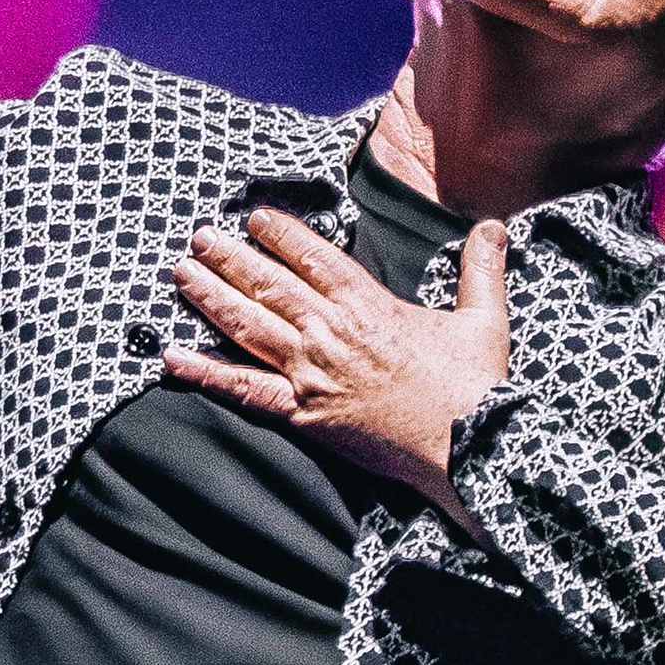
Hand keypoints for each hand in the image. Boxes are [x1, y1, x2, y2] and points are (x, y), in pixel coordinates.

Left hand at [165, 207, 511, 526]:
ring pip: (247, 326)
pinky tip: (171, 357)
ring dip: (210, 298)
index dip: (278, 233)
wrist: (467, 446)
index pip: (312, 256)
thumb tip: (494, 225)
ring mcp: (310, 373)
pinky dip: (204, 372)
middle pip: (267, 284)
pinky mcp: (302, 415)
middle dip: (229, 257)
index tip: (253, 218)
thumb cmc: (476, 386)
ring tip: (181, 275)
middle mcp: (330, 331)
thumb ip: (480, 268)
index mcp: (368, 303)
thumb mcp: (485, 319)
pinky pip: (242, 390)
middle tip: (199, 238)